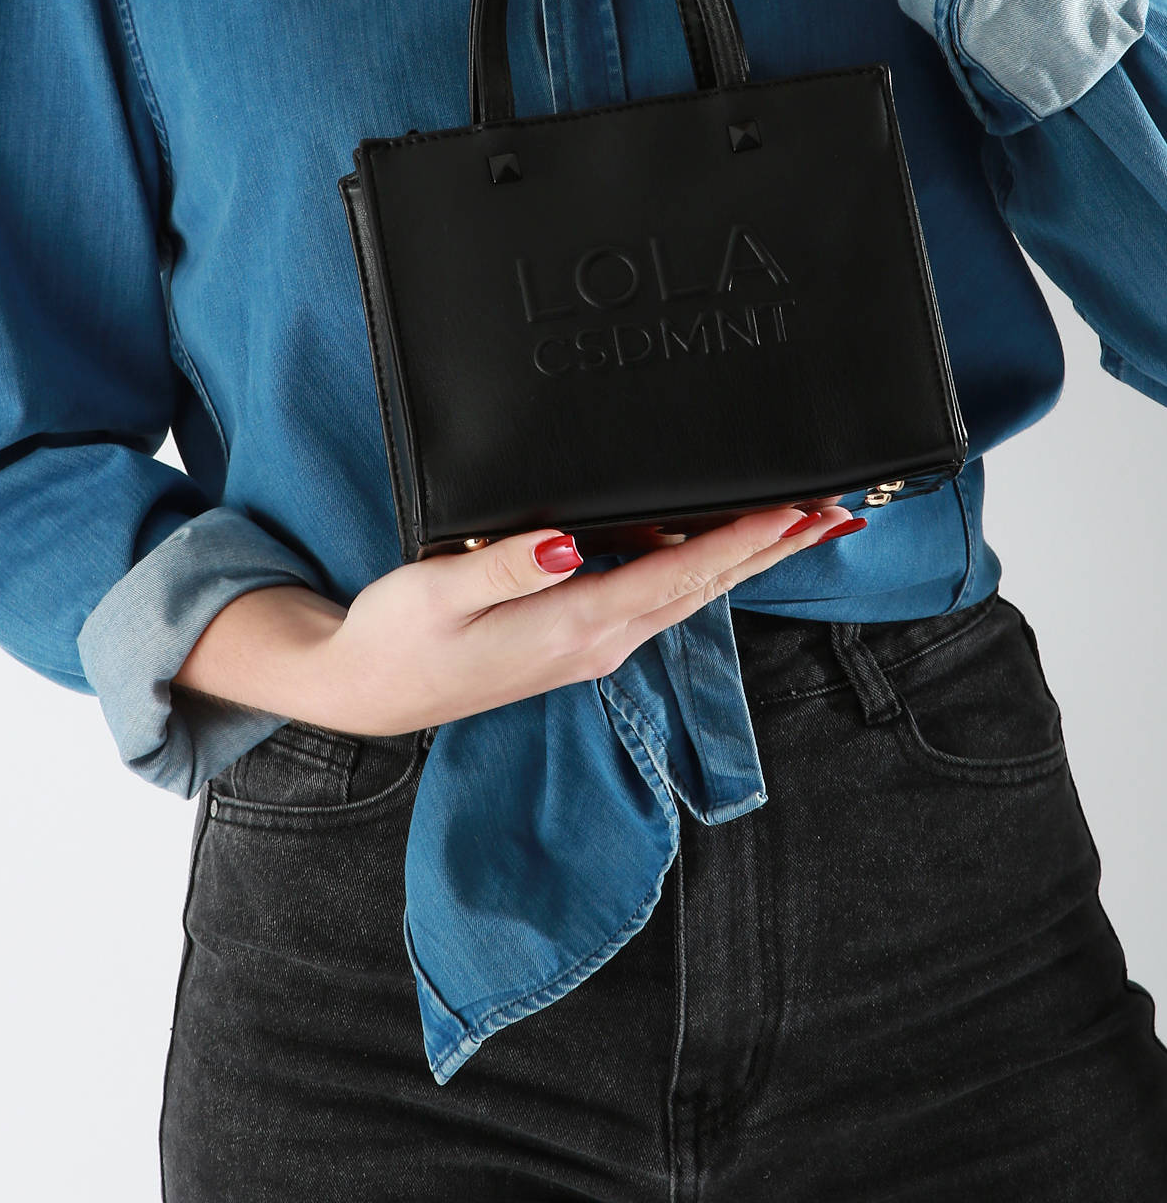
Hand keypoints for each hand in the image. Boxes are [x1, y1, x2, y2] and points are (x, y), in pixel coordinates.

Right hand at [276, 501, 860, 736]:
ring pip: (688, 594)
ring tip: (798, 528)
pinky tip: (714, 552)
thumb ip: (507, 565)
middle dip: (771, 550)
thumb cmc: (397, 636)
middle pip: (704, 587)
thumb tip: (568, 543)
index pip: (678, 574)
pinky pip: (659, 600)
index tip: (796, 512)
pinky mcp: (576, 642)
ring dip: (746, 560)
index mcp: (574, 625)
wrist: (370, 690)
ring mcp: (592, 648)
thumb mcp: (439, 592)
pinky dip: (702, 570)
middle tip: (833, 513)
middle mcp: (598, 643)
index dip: (742, 540)